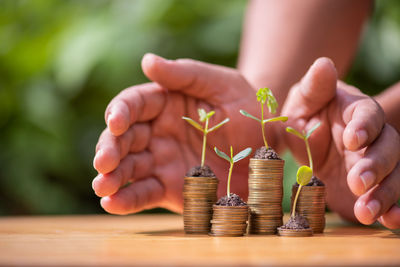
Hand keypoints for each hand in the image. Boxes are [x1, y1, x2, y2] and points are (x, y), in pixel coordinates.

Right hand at [92, 54, 263, 213]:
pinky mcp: (169, 188)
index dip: (120, 112)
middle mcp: (157, 133)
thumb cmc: (247, 110)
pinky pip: (144, 194)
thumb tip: (147, 61)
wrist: (268, 149)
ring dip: (112, 177)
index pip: (134, 104)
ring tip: (102, 186)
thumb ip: (186, 74)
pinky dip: (126, 200)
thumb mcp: (223, 85)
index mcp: (165, 104)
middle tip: (103, 162)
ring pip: (128, 168)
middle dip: (110, 149)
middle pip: (124, 139)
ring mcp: (161, 162)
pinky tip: (111, 204)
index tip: (115, 122)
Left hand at [282, 58, 399, 228]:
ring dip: (385, 194)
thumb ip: (314, 88)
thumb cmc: (304, 117)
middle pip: (388, 147)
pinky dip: (394, 209)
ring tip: (367, 211)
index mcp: (356, 112)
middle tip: (358, 182)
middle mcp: (373, 137)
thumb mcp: (302, 102)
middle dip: (376, 165)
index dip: (364, 127)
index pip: (368, 115)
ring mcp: (376, 163)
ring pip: (394, 175)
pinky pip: (392, 197)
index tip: (352, 140)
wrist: (305, 145)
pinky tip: (388, 221)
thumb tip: (323, 63)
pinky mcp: (374, 187)